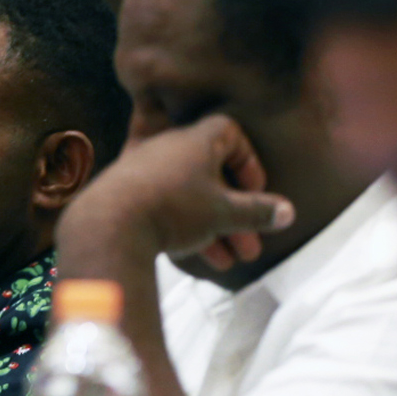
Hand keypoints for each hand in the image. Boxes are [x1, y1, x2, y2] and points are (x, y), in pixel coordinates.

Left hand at [67, 116, 294, 272]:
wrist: (109, 224)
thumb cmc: (174, 207)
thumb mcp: (224, 213)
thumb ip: (258, 212)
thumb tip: (287, 212)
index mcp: (197, 138)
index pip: (232, 134)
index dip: (249, 163)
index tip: (256, 193)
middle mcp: (169, 146)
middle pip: (212, 175)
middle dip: (234, 214)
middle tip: (249, 247)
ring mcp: (145, 169)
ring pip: (189, 197)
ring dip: (212, 228)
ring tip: (227, 261)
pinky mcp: (126, 193)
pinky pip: (163, 206)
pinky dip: (183, 227)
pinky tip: (194, 256)